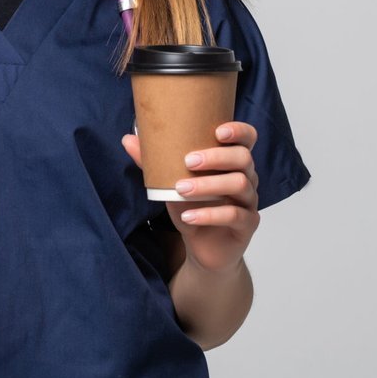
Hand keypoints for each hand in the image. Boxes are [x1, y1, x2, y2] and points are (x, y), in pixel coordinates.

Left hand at [120, 122, 259, 273]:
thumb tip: (127, 138)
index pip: (247, 138)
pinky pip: (235, 215)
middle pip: (243, 159)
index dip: (239, 131)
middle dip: (216, 157)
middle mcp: (246, 178)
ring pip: (239, 184)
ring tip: (180, 189)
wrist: (202, 246)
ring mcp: (249, 201)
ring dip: (207, 185)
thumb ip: (153, 162)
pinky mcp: (247, 224)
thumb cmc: (191, 207)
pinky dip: (209, 215)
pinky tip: (188, 217)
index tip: (218, 131)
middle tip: (188, 161)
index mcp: (231, 162)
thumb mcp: (170, 183)